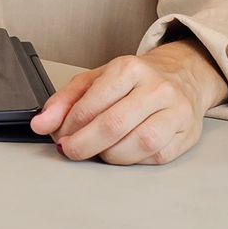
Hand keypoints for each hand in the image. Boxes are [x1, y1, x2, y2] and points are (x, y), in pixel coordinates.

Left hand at [28, 41, 227, 165]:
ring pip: (138, 144)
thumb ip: (65, 100)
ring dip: (110, 155)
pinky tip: (124, 152)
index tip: (59, 136)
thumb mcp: (96, 80)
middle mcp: (156, 87)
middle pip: (114, 125)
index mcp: (129, 68)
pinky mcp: (187, 134)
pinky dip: (133, 160)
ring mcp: (176, 111)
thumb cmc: (134, 81)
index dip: (70, 125)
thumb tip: (40, 124)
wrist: (182, 76)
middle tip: (71, 150)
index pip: (92, 103)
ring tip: (99, 151)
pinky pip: (156, 156)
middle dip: (84, 145)